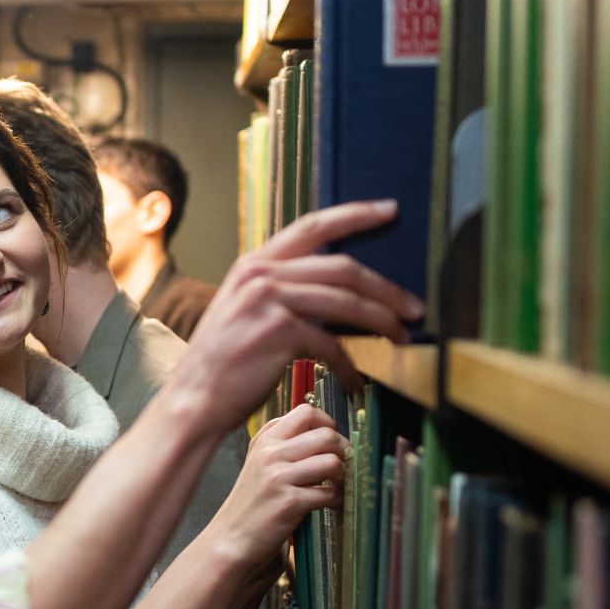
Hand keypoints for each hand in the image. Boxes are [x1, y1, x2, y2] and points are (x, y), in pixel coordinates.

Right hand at [169, 200, 423, 433]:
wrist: (194, 399)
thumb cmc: (224, 363)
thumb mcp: (245, 312)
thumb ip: (281, 292)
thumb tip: (333, 291)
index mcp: (254, 264)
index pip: (312, 226)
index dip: (355, 215)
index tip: (389, 209)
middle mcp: (261, 276)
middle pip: (342, 267)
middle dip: (387, 287)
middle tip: (414, 307)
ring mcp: (268, 302)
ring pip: (345, 301)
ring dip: (382, 321)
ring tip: (402, 337)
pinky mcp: (278, 333)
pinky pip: (332, 343)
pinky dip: (351, 364)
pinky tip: (359, 380)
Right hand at [216, 404, 346, 581]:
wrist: (230, 540)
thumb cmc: (251, 504)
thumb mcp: (260, 465)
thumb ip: (285, 446)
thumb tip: (329, 434)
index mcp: (264, 440)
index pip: (306, 412)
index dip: (328, 424)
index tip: (331, 443)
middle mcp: (270, 454)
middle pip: (326, 434)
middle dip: (343, 451)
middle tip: (343, 467)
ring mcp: (278, 477)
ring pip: (332, 461)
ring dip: (344, 477)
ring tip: (339, 487)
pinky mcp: (289, 502)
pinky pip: (329, 493)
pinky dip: (338, 501)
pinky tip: (332, 506)